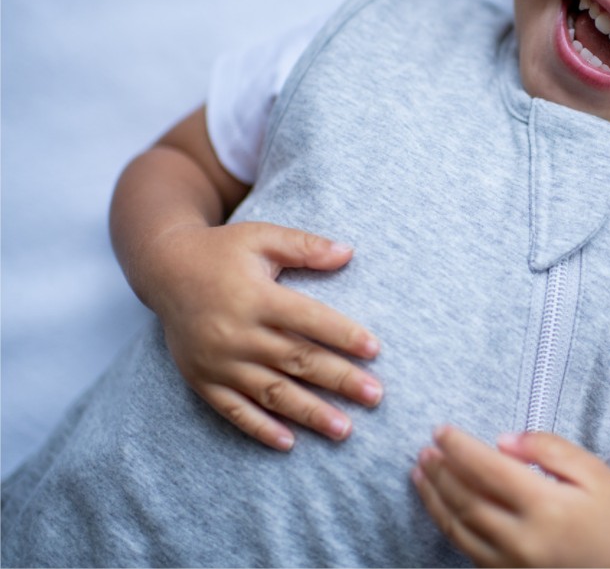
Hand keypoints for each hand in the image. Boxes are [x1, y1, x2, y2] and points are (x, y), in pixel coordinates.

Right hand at [146, 220, 381, 450]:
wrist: (163, 270)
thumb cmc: (222, 251)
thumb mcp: (262, 237)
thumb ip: (305, 246)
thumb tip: (349, 253)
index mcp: (255, 296)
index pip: (307, 318)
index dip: (342, 334)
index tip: (374, 350)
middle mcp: (236, 333)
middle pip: (296, 360)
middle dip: (339, 380)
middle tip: (375, 395)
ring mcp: (218, 361)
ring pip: (271, 392)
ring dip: (309, 412)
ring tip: (344, 429)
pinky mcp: (202, 380)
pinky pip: (233, 410)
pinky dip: (260, 428)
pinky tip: (289, 442)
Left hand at [412, 426, 609, 566]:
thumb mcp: (595, 472)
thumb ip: (550, 449)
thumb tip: (503, 440)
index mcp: (547, 507)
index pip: (489, 470)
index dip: (460, 448)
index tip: (441, 430)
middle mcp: (524, 540)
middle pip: (466, 500)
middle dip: (440, 471)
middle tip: (424, 449)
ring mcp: (512, 565)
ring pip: (458, 528)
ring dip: (433, 498)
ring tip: (420, 472)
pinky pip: (466, 549)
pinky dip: (447, 524)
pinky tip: (439, 505)